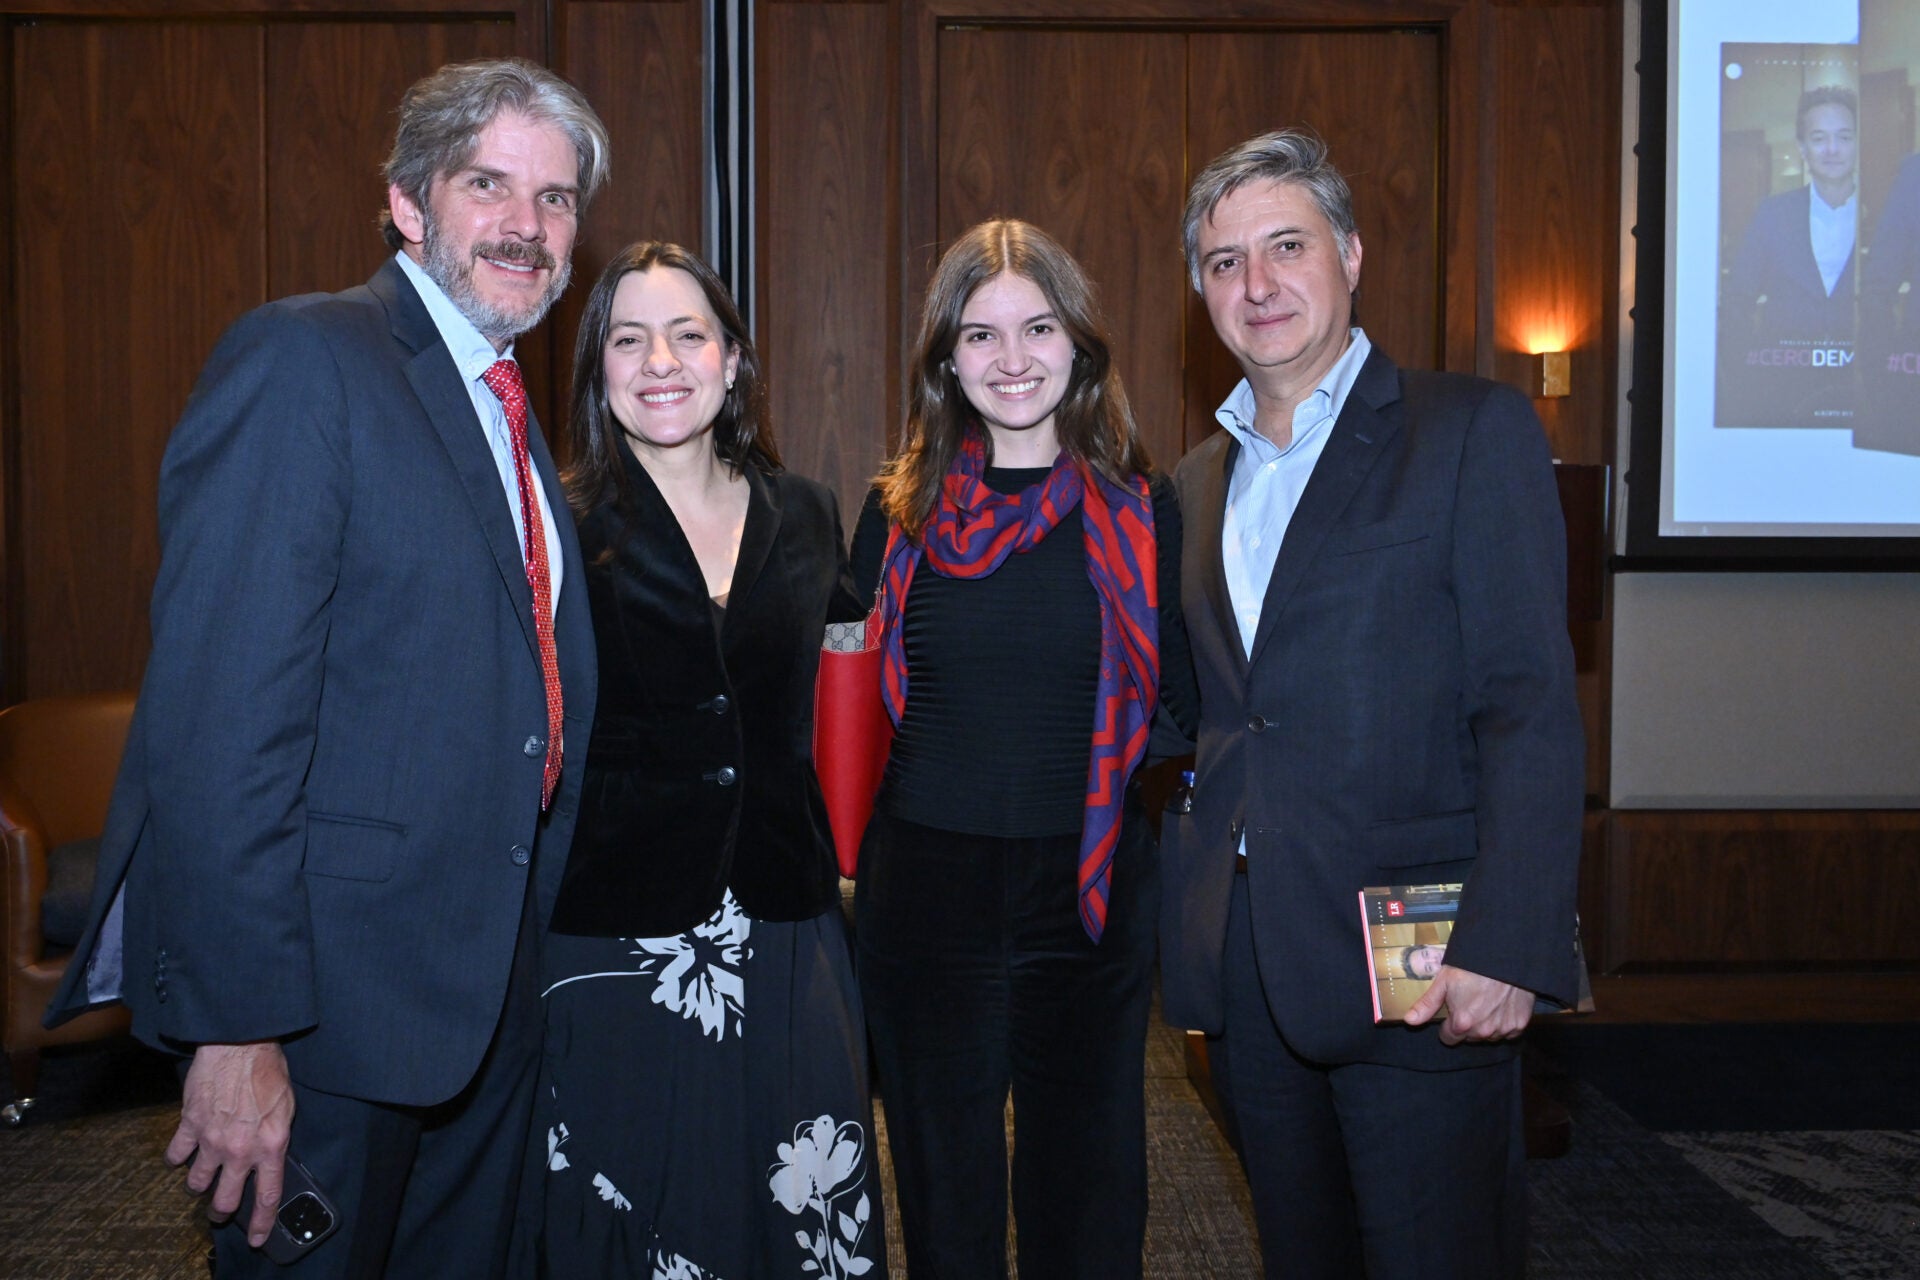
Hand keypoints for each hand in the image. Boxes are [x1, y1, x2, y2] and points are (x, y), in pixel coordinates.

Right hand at [165, 1041, 295, 1246]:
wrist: (240, 1043)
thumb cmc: (268, 1071)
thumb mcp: (287, 1107)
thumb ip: (277, 1138)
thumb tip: (271, 1159)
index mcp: (271, 1147)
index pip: (266, 1197)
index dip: (261, 1224)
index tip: (257, 1239)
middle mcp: (240, 1151)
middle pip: (224, 1200)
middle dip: (221, 1211)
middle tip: (220, 1211)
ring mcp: (211, 1141)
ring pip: (197, 1183)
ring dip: (199, 1182)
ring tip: (204, 1174)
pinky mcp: (189, 1126)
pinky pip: (175, 1155)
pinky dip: (177, 1157)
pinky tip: (182, 1152)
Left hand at [1401, 965, 1534, 1046]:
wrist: (1506, 957)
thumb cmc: (1473, 967)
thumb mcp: (1444, 981)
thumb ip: (1427, 1004)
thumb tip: (1409, 1021)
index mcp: (1462, 1023)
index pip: (1448, 1038)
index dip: (1447, 1026)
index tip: (1452, 1011)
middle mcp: (1483, 1031)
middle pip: (1468, 1038)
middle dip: (1466, 1025)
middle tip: (1469, 1002)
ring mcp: (1503, 1029)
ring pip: (1488, 1036)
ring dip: (1485, 1025)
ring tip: (1486, 1002)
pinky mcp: (1519, 1025)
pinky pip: (1508, 1032)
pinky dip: (1503, 1022)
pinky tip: (1501, 1005)